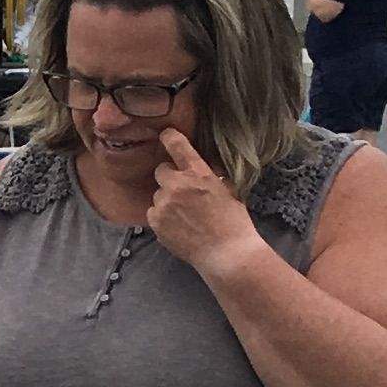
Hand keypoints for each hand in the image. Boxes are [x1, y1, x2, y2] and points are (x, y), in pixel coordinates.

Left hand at [143, 128, 258, 275]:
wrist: (225, 252)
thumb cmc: (233, 221)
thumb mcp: (228, 189)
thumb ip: (211, 174)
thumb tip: (205, 165)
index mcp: (198, 173)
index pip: (177, 145)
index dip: (169, 137)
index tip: (165, 135)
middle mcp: (177, 185)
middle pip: (161, 170)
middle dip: (170, 177)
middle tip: (183, 190)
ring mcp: (164, 204)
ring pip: (158, 194)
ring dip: (167, 199)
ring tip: (185, 214)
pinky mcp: (156, 222)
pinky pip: (153, 212)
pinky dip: (162, 216)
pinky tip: (178, 225)